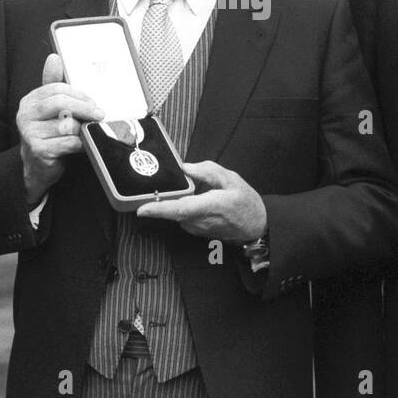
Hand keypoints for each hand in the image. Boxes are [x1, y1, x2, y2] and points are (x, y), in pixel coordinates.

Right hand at [17, 54, 104, 204]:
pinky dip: (79, 144)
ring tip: (87, 132)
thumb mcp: (51, 109)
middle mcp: (25, 114)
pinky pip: (67, 142)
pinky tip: (82, 146)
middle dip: (85, 107)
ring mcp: (29, 133)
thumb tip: (54, 58)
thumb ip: (54, 84)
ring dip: (82, 129)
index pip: (58, 88)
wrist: (38, 167)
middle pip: (61, 102)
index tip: (94, 102)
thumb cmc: (49, 134)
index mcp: (30, 100)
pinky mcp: (38, 150)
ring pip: (66, 124)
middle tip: (100, 114)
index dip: (80, 94)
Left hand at [136, 160, 266, 240]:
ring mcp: (196, 228)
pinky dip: (182, 206)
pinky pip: (181, 215)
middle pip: (172, 209)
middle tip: (154, 188)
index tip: (142, 210)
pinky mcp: (195, 230)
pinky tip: (194, 199)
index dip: (159, 210)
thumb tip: (186, 167)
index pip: (180, 209)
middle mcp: (199, 221)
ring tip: (188, 191)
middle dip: (161, 198)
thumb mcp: (231, 179)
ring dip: (175, 201)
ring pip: (176, 211)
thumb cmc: (245, 203)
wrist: (256, 226)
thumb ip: (208, 171)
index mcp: (209, 206)